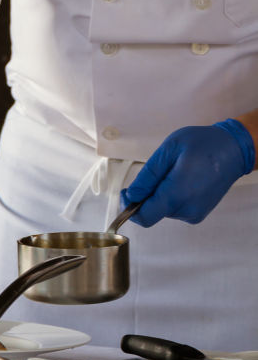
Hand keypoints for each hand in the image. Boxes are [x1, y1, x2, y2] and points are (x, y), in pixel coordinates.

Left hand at [121, 119, 254, 226]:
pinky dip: (170, 196)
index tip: (126, 192)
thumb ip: (148, 175)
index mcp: (178, 193)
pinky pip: (174, 209)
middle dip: (146, 194)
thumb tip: (132, 195)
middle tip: (157, 170)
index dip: (129, 207)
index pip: (145, 216)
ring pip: (162, 210)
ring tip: (174, 171)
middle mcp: (187, 209)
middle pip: (152, 211)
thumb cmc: (202, 144)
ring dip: (159, 194)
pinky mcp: (198, 213)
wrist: (233, 150)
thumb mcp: (169, 150)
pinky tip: (181, 179)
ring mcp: (195, 213)